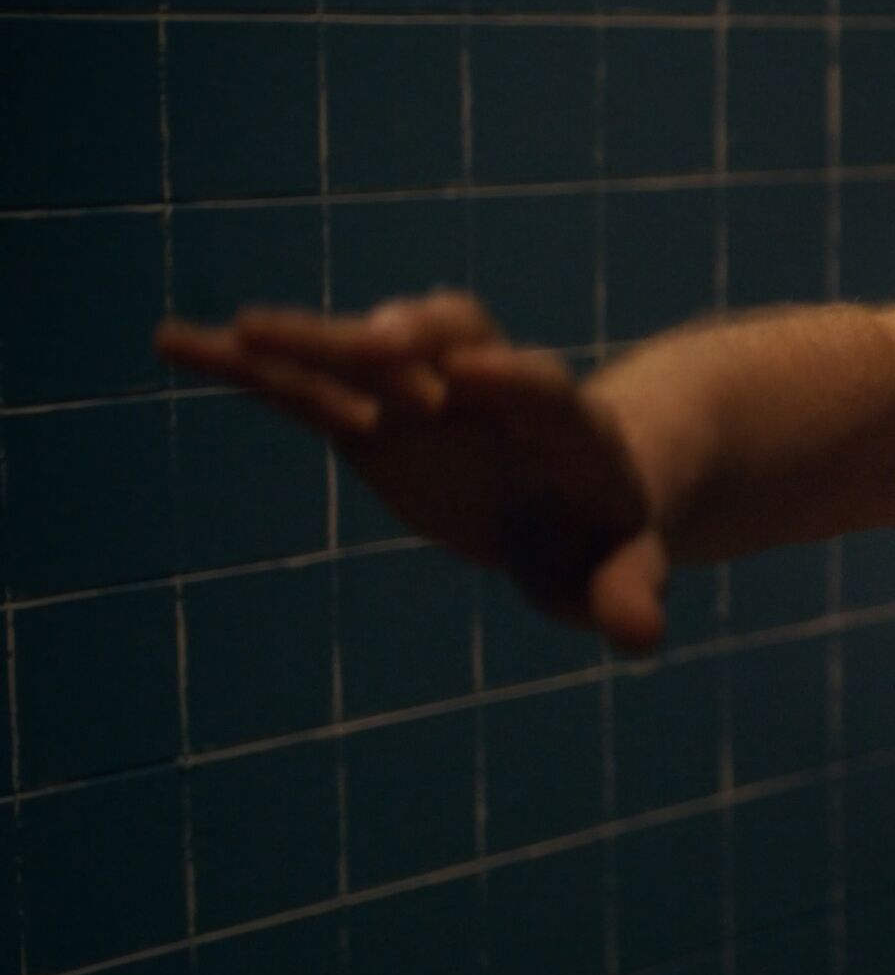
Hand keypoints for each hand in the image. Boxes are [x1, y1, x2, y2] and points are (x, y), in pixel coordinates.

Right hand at [155, 291, 668, 652]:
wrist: (582, 488)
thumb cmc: (608, 540)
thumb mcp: (625, 571)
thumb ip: (629, 593)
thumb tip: (641, 639)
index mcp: (566, 427)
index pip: (544, 390)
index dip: (515, 380)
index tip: (473, 375)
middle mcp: (491, 388)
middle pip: (453, 346)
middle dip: (410, 346)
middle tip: (371, 348)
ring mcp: (424, 393)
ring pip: (366, 354)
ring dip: (311, 343)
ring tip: (235, 335)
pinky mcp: (367, 412)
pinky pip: (304, 386)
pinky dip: (244, 366)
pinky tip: (174, 342)